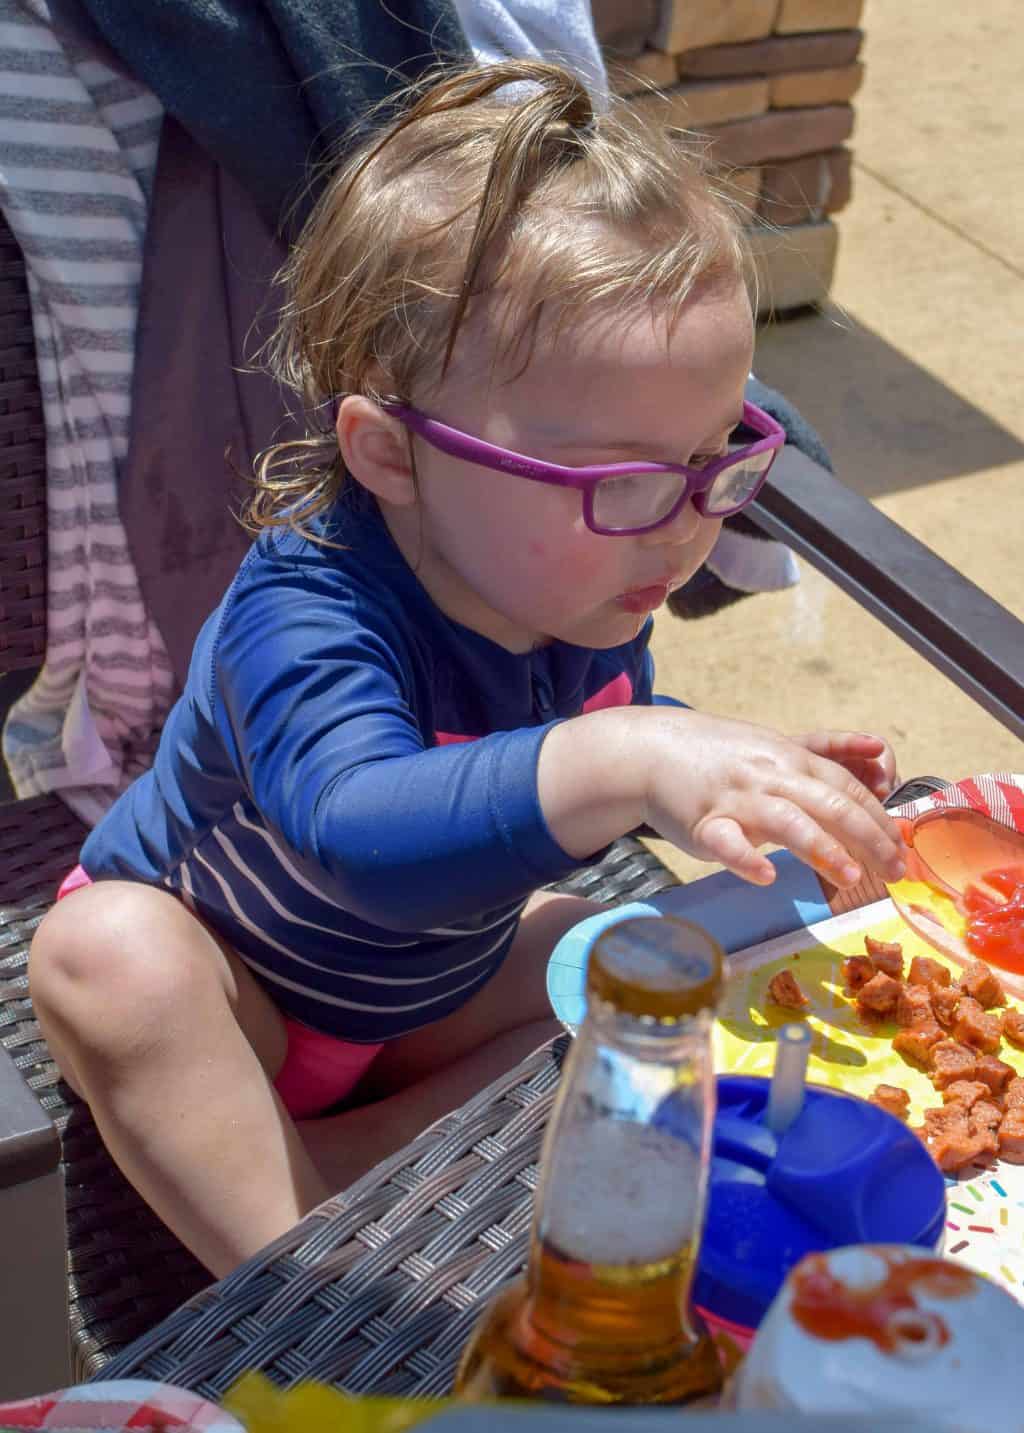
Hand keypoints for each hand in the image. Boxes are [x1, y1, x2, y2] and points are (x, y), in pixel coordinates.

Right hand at [638, 711, 906, 889]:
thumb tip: (879, 751)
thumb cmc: (722, 754)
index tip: (903, 849)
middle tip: (895, 872)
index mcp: (792, 759)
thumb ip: (827, 750)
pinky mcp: (704, 823)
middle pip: (830, 803)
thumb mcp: (776, 744)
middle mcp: (771, 776)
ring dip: (823, 848)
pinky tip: (767, 876)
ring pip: (788, 821)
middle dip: (869, 838)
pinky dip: (747, 859)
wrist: (654, 750)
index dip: (879, 819)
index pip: (848, 788)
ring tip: (851, 877)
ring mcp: (738, 799)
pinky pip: (728, 842)